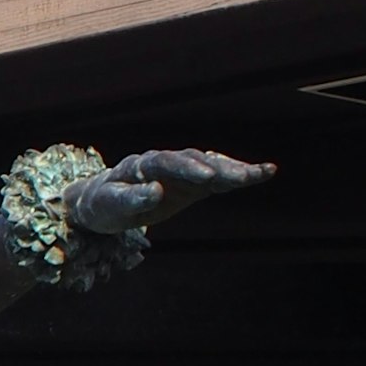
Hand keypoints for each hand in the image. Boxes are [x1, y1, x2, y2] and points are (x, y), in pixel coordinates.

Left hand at [71, 149, 271, 233]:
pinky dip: (239, 175)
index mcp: (141, 165)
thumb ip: (132, 199)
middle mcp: (164, 163)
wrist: (100, 202)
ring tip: (261, 172)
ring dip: (234, 168)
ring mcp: (180, 172)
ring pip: (210, 165)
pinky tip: (265, 172)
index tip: (206, 177)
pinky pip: (218, 178)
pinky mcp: (192, 184)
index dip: (187, 168)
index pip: (166, 161)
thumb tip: (156, 192)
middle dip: (219, 167)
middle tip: (242, 177)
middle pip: (194, 160)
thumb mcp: (110, 205)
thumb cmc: (102, 204)